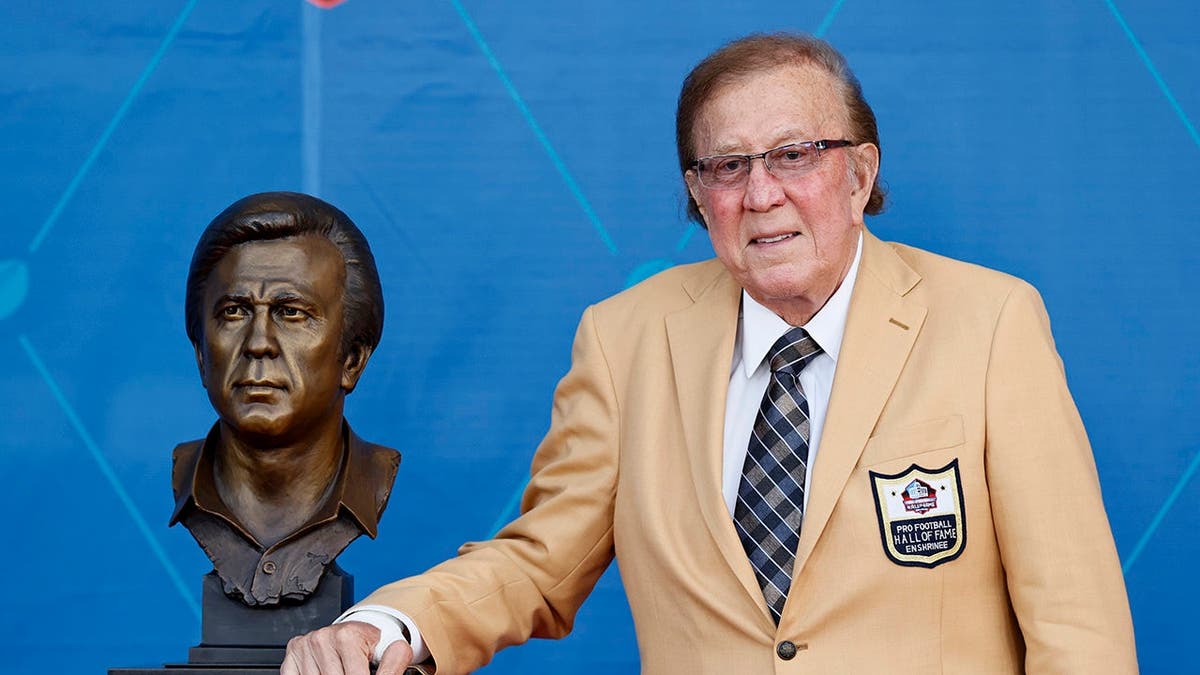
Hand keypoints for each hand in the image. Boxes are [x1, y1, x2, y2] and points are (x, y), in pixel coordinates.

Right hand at [281, 620, 414, 674]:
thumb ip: (394, 662)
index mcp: (346, 636)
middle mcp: (321, 638)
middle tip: (353, 671)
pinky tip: (323, 672)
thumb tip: (397, 654)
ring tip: (341, 670)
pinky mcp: (291, 655)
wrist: (355, 631)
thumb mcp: (388, 650)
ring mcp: (304, 646)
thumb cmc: (371, 644)